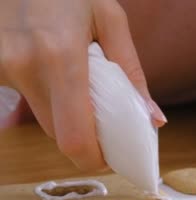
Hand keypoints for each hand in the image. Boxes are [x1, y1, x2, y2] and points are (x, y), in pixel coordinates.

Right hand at [0, 0, 165, 169]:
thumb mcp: (109, 18)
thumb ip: (132, 71)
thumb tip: (154, 120)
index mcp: (60, 56)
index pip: (74, 139)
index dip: (94, 160)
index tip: (110, 159)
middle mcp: (23, 66)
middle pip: (59, 135)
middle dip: (86, 137)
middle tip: (106, 124)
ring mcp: (0, 66)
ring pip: (41, 118)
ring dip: (65, 114)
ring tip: (80, 84)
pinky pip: (25, 97)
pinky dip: (45, 94)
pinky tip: (54, 69)